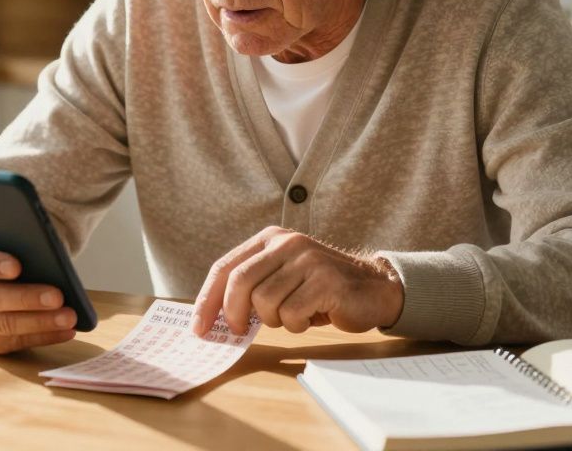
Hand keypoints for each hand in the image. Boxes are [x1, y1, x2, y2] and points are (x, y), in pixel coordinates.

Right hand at [0, 243, 78, 353]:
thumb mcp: (2, 240)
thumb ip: (19, 243)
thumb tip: (51, 256)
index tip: (17, 266)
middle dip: (26, 299)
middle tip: (58, 297)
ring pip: (2, 325)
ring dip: (39, 322)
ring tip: (69, 318)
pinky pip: (13, 342)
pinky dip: (43, 337)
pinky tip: (66, 331)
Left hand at [191, 226, 403, 336]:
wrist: (373, 288)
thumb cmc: (319, 289)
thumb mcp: (282, 277)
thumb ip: (251, 286)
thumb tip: (213, 318)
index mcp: (270, 239)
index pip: (225, 267)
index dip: (207, 299)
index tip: (198, 327)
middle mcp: (287, 244)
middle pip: (239, 282)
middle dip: (233, 314)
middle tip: (239, 331)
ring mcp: (307, 260)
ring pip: (266, 302)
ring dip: (276, 320)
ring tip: (294, 315)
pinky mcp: (326, 281)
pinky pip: (292, 314)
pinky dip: (297, 325)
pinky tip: (312, 317)